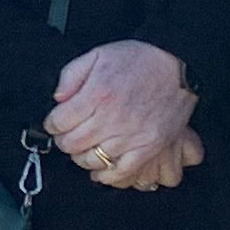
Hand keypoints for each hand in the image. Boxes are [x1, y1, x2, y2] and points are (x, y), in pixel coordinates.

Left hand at [46, 40, 194, 184]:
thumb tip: (58, 99)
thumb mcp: (98, 55)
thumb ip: (71, 76)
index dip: (52, 123)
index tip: (55, 122)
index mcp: (97, 95)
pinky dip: (105, 174)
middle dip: (63, 140)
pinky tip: (99, 169)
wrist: (177, 65)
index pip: (59, 122)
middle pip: (71, 144)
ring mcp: (131, 136)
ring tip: (84, 148)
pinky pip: (121, 171)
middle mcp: (111, 119)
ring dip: (81, 156)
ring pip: (92, 160)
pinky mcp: (149, 148)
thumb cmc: (139, 59)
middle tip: (67, 135)